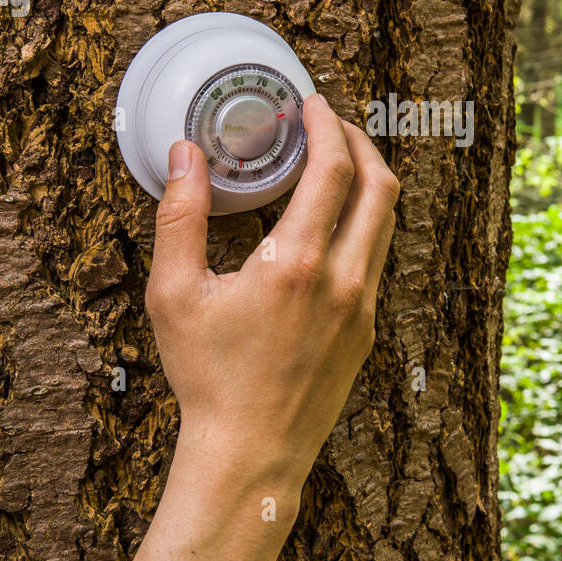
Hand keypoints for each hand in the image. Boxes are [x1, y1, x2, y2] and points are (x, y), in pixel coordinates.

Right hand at [144, 93, 398, 508]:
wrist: (251, 456)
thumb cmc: (208, 380)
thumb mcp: (174, 295)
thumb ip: (180, 216)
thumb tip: (184, 154)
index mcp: (296, 263)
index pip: (335, 169)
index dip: (328, 125)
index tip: (313, 105)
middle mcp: (342, 280)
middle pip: (381, 186)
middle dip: (360, 142)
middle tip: (331, 123)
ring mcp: (363, 307)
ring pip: (387, 223)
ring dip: (368, 183)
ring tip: (334, 165)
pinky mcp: (368, 331)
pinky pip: (377, 259)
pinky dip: (363, 224)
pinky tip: (330, 225)